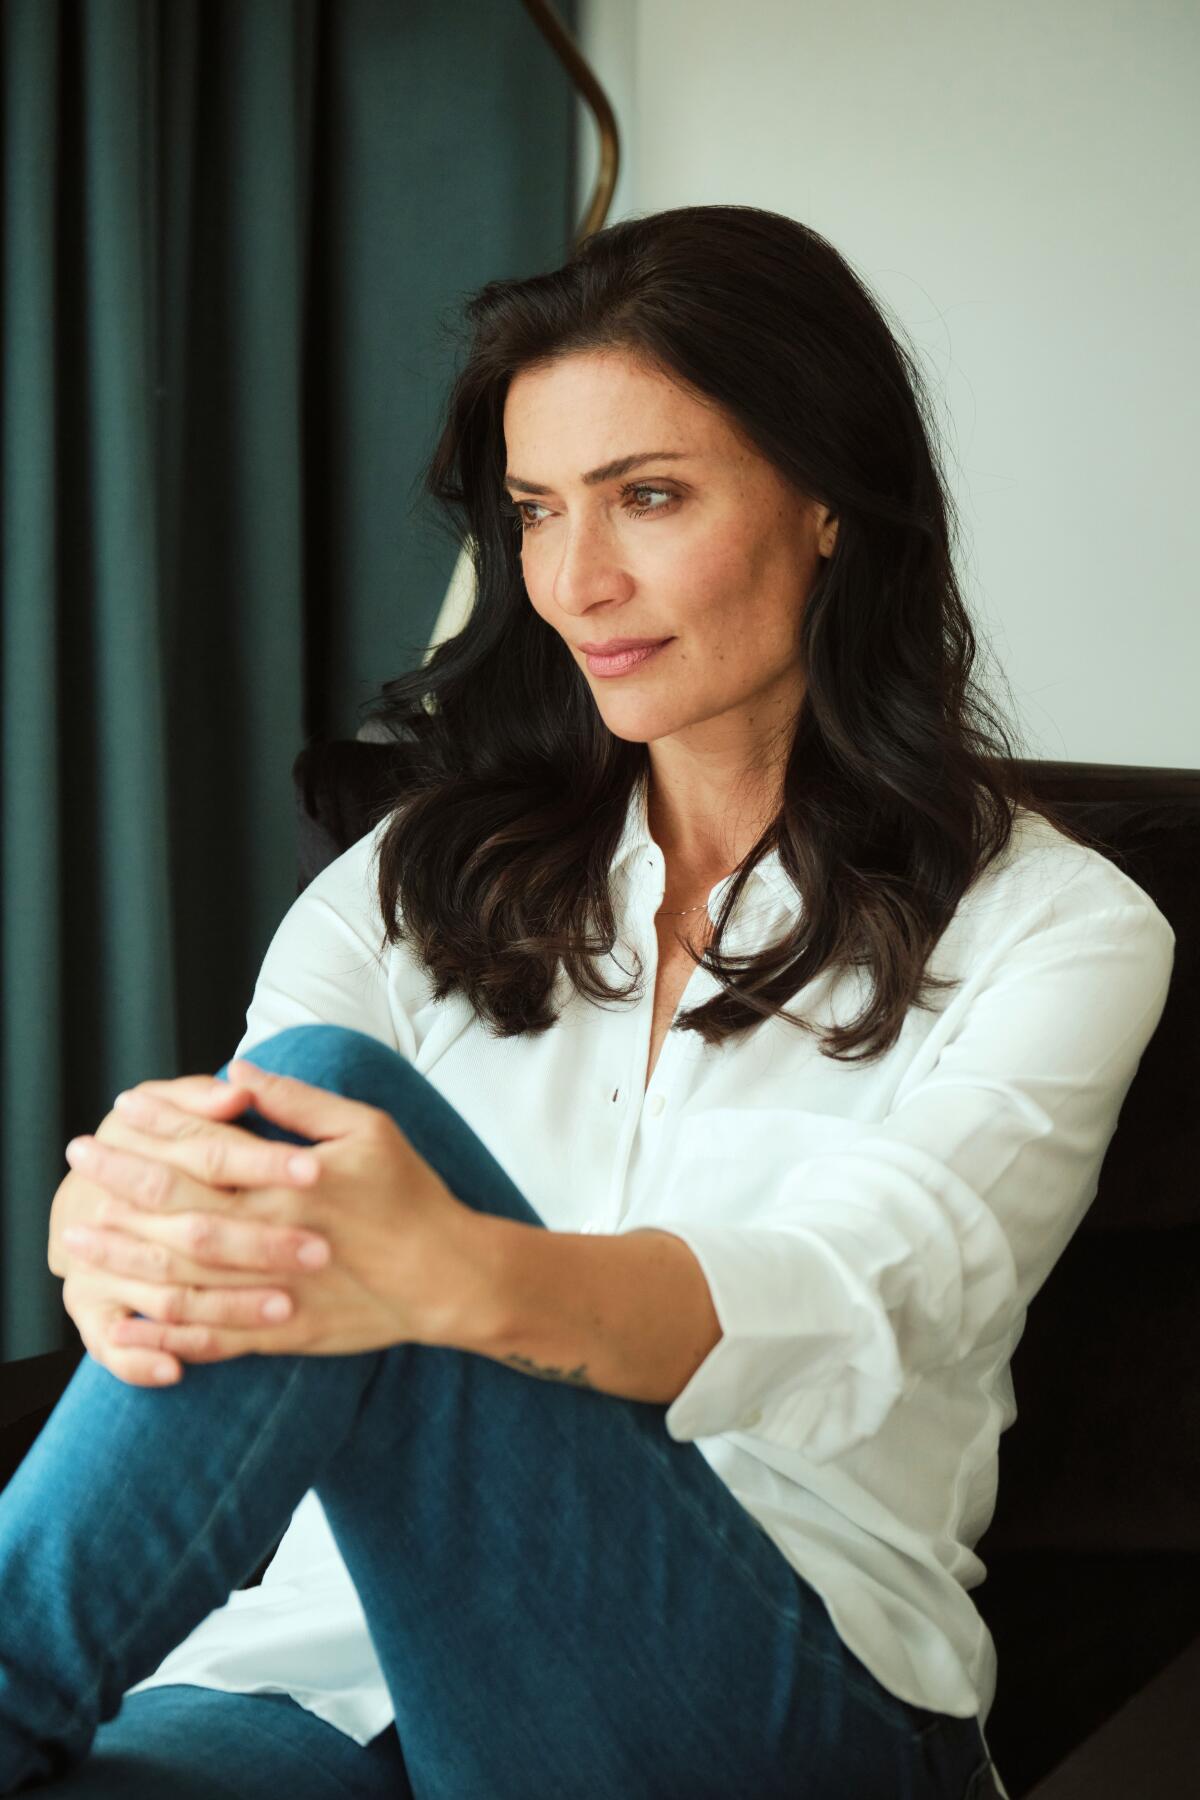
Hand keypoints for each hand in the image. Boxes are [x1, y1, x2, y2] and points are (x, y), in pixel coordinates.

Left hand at [58, 1060, 493, 1378]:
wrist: (449, 1277)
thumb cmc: (412, 1194)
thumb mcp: (367, 1128)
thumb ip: (299, 1102)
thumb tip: (237, 1074)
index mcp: (288, 1182)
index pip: (205, 1145)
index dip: (158, 1126)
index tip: (119, 1110)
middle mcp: (271, 1235)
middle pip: (177, 1207)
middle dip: (120, 1183)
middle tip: (76, 1161)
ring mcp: (271, 1289)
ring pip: (181, 1275)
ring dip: (124, 1257)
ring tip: (77, 1240)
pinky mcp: (280, 1333)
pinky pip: (209, 1338)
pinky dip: (163, 1333)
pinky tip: (125, 1321)